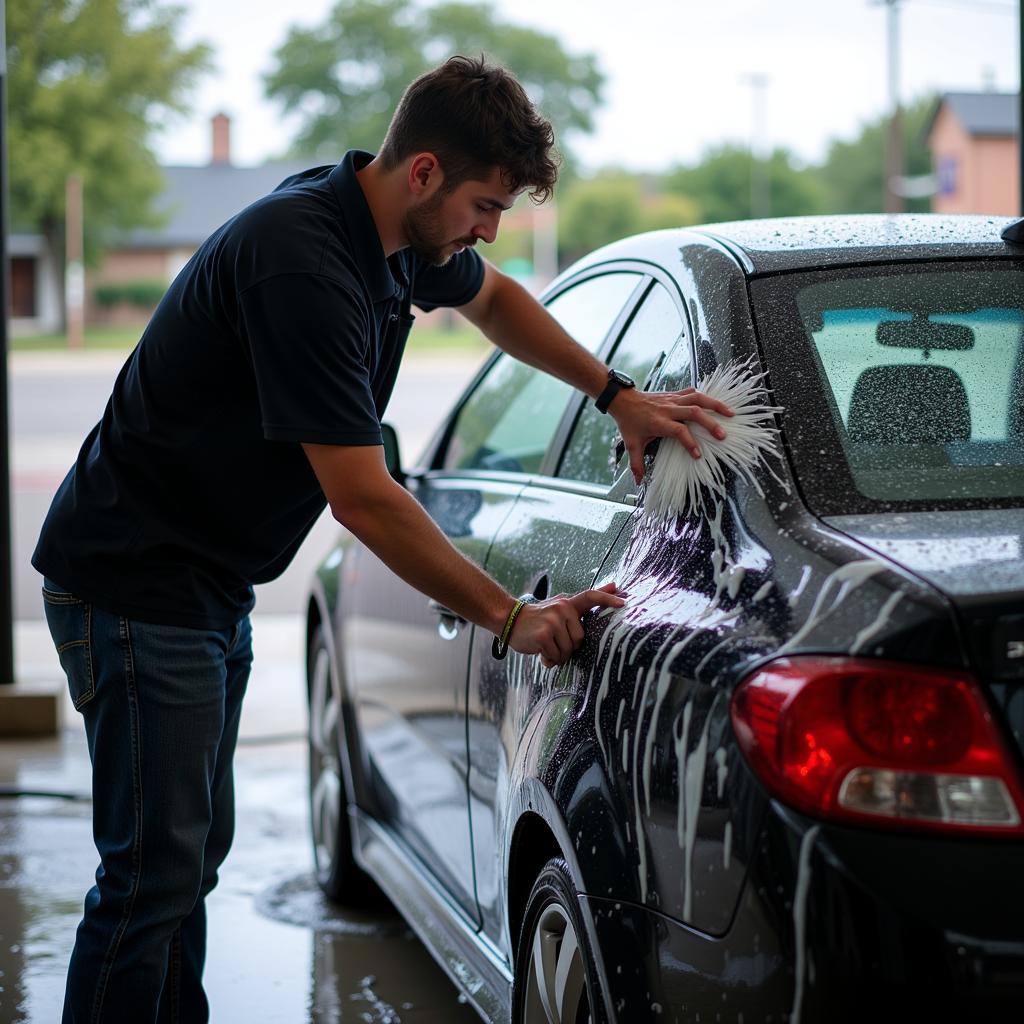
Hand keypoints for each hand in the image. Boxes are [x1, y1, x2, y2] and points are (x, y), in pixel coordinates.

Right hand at [508, 582, 624, 667]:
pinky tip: (541, 651)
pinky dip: (549, 659)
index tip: (624, 603)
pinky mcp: (543, 635)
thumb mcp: (563, 605)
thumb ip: (588, 600)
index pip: (591, 596)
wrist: (510, 620)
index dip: (608, 599)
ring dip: (558, 654)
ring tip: (547, 646)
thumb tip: (615, 585)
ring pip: (568, 649)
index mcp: (568, 603)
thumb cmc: (540, 617)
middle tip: (555, 641)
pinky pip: (555, 656)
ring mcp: (552, 621)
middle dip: (569, 646)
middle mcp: (561, 609)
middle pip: (580, 639)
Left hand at [610, 387, 734, 484]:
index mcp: (659, 422)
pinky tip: (717, 404)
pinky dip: (706, 397)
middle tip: (723, 436)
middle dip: (710, 423)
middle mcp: (668, 409)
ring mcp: (673, 400)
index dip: (690, 443)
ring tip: (731, 414)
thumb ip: (636, 464)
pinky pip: (693, 392)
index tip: (698, 455)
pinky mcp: (675, 394)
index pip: (679, 431)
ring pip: (698, 398)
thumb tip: (638, 482)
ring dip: (715, 405)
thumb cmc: (629, 422)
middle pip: (693, 412)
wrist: (623, 400)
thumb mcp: (631, 444)